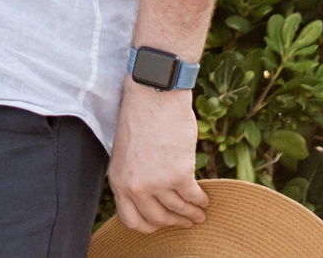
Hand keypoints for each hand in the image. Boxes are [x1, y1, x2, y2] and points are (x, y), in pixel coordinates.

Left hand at [107, 83, 209, 231]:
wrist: (154, 96)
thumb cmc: (139, 118)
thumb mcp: (124, 152)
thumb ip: (132, 176)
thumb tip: (148, 197)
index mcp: (118, 181)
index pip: (131, 219)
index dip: (148, 226)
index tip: (160, 225)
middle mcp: (135, 186)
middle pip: (157, 218)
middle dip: (174, 222)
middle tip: (185, 222)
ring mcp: (157, 182)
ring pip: (178, 210)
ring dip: (191, 214)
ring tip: (199, 214)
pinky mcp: (179, 174)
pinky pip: (193, 197)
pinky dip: (201, 200)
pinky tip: (204, 199)